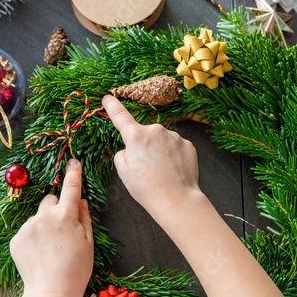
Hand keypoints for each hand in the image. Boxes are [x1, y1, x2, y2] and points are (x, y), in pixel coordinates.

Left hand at [9, 159, 92, 296]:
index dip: (73, 173)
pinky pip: (27, 231)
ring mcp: (28, 227)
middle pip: (50, 200)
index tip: (73, 161)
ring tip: (50, 249)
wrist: (51, 292)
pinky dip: (33, 238)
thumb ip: (84, 217)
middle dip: (56, 209)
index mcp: (66, 216)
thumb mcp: (88, 242)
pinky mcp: (16, 239)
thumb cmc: (76, 269)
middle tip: (63, 230)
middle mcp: (44, 216)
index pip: (71, 187)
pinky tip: (40, 254)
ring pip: (37, 217)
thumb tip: (80, 201)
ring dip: (44, 225)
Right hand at [102, 95, 201, 219]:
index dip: (112, 106)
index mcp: (136, 136)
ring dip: (160, 152)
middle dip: (144, 146)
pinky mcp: (188, 144)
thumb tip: (131, 149)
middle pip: (145, 135)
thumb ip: (123, 153)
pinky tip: (174, 171)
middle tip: (146, 168)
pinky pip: (176, 147)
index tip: (107, 97)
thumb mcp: (123, 172)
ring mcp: (174, 136)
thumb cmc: (146, 188)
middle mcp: (156, 130)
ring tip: (162, 173)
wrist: (176, 199)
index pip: (120, 116)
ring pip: (162, 141)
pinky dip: (174, 156)